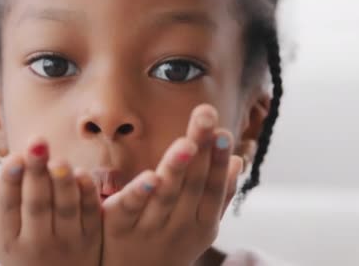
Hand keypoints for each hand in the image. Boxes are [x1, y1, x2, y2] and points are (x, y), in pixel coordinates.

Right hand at [0, 138, 102, 265]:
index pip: (7, 207)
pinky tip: (82, 172)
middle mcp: (36, 244)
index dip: (11, 181)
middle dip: (36, 173)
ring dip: (62, 182)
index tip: (14, 155)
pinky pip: (91, 213)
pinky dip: (87, 193)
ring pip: (65, 208)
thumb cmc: (23, 250)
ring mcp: (67, 242)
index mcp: (7, 240)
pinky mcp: (91, 240)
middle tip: (38, 143)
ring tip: (58, 159)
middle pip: (36, 205)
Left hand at [101, 104, 242, 265]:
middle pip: (192, 184)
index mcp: (202, 223)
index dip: (218, 160)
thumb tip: (239, 161)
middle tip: (206, 113)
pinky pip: (130, 208)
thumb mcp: (201, 226)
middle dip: (201, 148)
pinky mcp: (119, 228)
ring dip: (177, 168)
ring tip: (186, 143)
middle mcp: (180, 226)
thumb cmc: (171, 245)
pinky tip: (149, 176)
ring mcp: (150, 228)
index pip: (213, 188)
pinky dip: (140, 192)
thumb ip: (220, 195)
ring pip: (166, 195)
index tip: (224, 131)